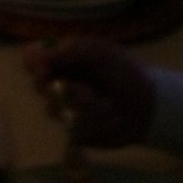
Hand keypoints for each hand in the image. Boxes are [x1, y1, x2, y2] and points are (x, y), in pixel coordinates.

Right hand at [24, 41, 155, 149]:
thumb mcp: (100, 52)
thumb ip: (69, 49)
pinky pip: (69, 131)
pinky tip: (105, 120)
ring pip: (53, 109)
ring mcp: (68, 109)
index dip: (33, 64)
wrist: (148, 107)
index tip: (43, 69)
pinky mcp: (76, 132)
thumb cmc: (125, 73)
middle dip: (56, 88)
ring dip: (80, 106)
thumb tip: (36, 54)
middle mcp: (61, 83)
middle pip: (39, 86)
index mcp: (65, 60)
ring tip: (105, 105)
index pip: (34, 59)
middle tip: (80, 91)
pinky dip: (87, 125)